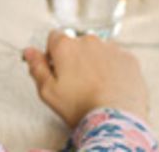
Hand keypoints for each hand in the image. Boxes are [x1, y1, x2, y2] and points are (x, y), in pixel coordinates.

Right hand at [23, 31, 147, 127]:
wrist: (117, 119)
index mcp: (65, 46)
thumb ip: (37, 67)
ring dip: (95, 63)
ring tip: (96, 88)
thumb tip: (29, 51)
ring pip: (98, 51)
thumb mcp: (48, 92)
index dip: (53, 54)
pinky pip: (117, 59)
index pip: (54, 38)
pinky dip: (114, 69)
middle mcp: (88, 40)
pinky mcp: (129, 58)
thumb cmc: (80, 107)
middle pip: (77, 44)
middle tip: (77, 84)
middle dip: (76, 59)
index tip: (57, 70)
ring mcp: (111, 48)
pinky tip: (111, 87)